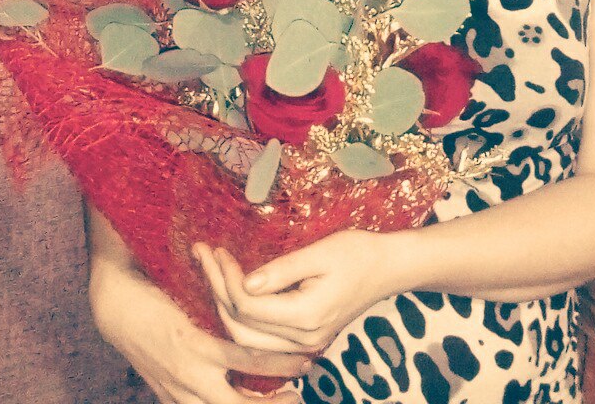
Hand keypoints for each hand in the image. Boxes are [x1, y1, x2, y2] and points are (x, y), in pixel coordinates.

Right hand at [90, 263, 306, 403]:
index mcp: (197, 347)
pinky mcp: (168, 397)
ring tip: (281, 403)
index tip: (306, 360)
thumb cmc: (159, 290)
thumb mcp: (193, 293)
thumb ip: (224, 307)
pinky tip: (242, 402)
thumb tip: (259, 298)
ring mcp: (177, 391)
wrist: (117, 308)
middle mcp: (189, 376)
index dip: (281, 364)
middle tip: (299, 396)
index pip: (249, 362)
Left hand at [195, 230, 397, 355]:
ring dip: (225, 305)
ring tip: (213, 271)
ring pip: (247, 338)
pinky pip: (261, 338)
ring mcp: (305, 344)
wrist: (389, 267)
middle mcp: (304, 339)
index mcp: (307, 316)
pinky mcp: (305, 338)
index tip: (218, 250)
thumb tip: (245, 282)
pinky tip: (232, 291)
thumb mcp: (320, 252)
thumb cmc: (357, 252)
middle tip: (206, 256)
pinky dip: (242, 316)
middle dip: (218, 291)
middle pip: (242, 327)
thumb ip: (281, 270)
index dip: (227, 279)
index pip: (249, 306)